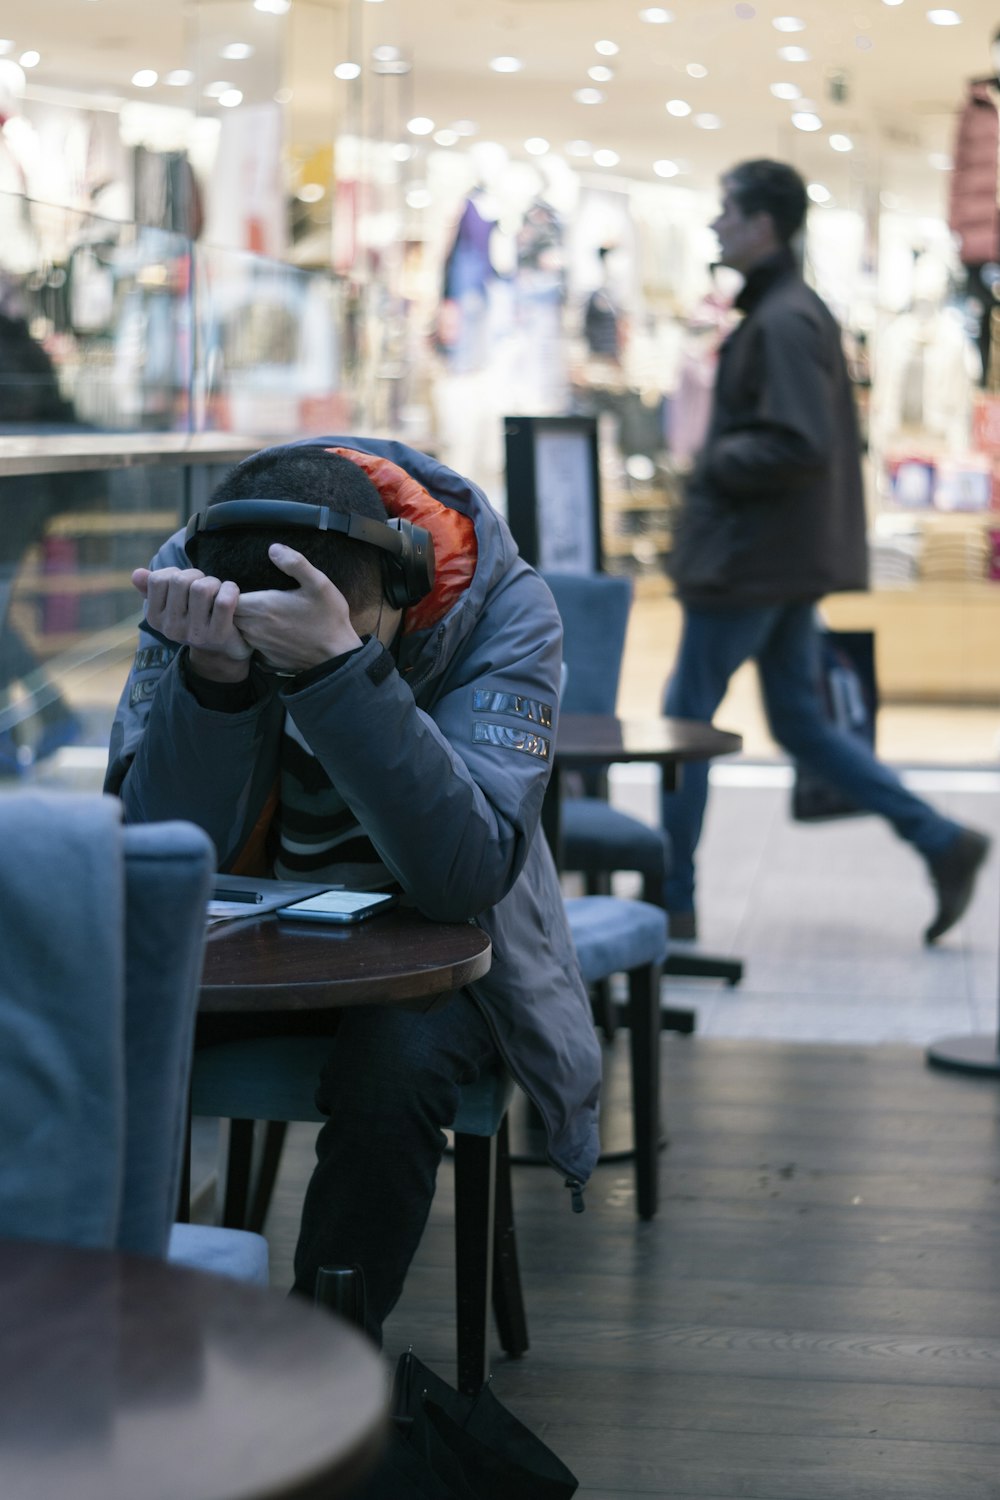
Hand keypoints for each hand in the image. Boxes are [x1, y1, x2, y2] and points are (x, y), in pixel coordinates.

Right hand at [132, 566, 251, 681]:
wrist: (221, 652)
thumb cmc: (196, 619)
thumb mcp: (171, 606)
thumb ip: (152, 588)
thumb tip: (136, 574)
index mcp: (155, 618)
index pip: (157, 579)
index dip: (175, 573)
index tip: (186, 583)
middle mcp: (171, 628)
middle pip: (180, 581)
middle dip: (197, 575)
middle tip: (206, 586)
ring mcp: (194, 633)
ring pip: (201, 588)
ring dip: (214, 582)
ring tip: (217, 591)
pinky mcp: (218, 635)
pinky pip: (223, 602)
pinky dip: (230, 590)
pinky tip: (230, 593)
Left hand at [233, 544, 361, 672]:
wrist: (337, 657)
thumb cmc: (328, 618)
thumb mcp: (319, 583)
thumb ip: (295, 563)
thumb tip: (273, 548)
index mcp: (262, 607)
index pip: (227, 598)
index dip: (229, 590)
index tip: (239, 584)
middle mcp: (255, 628)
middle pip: (229, 614)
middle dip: (232, 604)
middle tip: (245, 594)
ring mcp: (260, 645)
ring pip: (238, 629)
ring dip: (242, 620)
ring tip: (256, 610)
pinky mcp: (267, 657)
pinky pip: (251, 644)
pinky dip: (254, 636)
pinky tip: (270, 629)